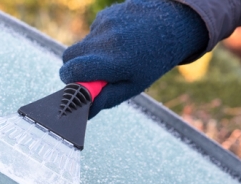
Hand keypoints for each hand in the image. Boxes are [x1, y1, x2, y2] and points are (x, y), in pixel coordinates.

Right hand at [60, 0, 207, 118]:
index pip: (72, 71)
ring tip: (112, 56)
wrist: (172, 23)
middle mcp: (106, 41)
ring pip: (80, 45)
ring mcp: (104, 25)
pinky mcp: (104, 15)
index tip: (77, 86)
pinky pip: (90, 33)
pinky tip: (118, 41)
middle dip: (74, 67)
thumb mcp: (134, 85)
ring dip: (88, 54)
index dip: (69, 80)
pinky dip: (98, 41)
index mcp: (114, 62)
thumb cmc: (153, 60)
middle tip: (91, 74)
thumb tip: (84, 111)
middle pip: (68, 57)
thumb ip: (107, 98)